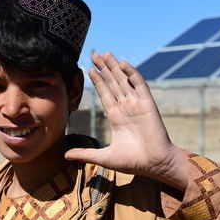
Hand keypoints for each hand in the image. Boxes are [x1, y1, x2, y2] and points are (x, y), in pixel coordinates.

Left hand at [65, 53, 188, 190]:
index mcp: (116, 117)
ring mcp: (136, 105)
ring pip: (124, 81)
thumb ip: (85, 154)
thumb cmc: (133, 162)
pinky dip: (132, 74)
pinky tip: (122, 64)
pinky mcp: (147, 104)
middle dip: (104, 69)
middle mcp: (126, 108)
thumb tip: (64, 155)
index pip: (105, 94)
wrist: (155, 165)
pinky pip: (139, 85)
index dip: (98, 82)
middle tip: (94, 55)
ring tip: (105, 54)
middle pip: (113, 83)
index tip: (89, 70)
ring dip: (115, 67)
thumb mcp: (104, 157)